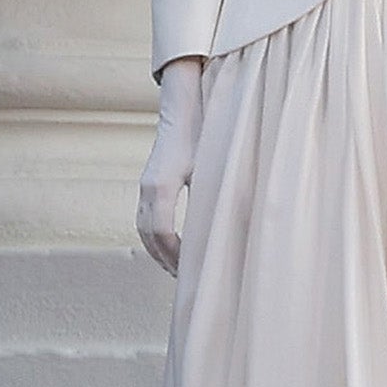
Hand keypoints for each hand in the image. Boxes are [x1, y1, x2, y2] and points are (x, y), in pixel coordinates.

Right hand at [137, 57, 205, 274]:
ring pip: (143, 228)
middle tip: (186, 281)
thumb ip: (223, 194)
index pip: (163, 232)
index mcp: (162, 185)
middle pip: (149, 236)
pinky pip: (146, 218)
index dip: (177, 255)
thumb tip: (242, 224)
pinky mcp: (149, 181)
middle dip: (165, 260)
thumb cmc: (208, 132)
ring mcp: (145, 184)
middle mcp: (148, 187)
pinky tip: (173, 247)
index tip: (193, 271)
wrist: (186, 105)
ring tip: (178, 270)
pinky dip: (155, 237)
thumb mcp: (219, 166)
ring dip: (158, 252)